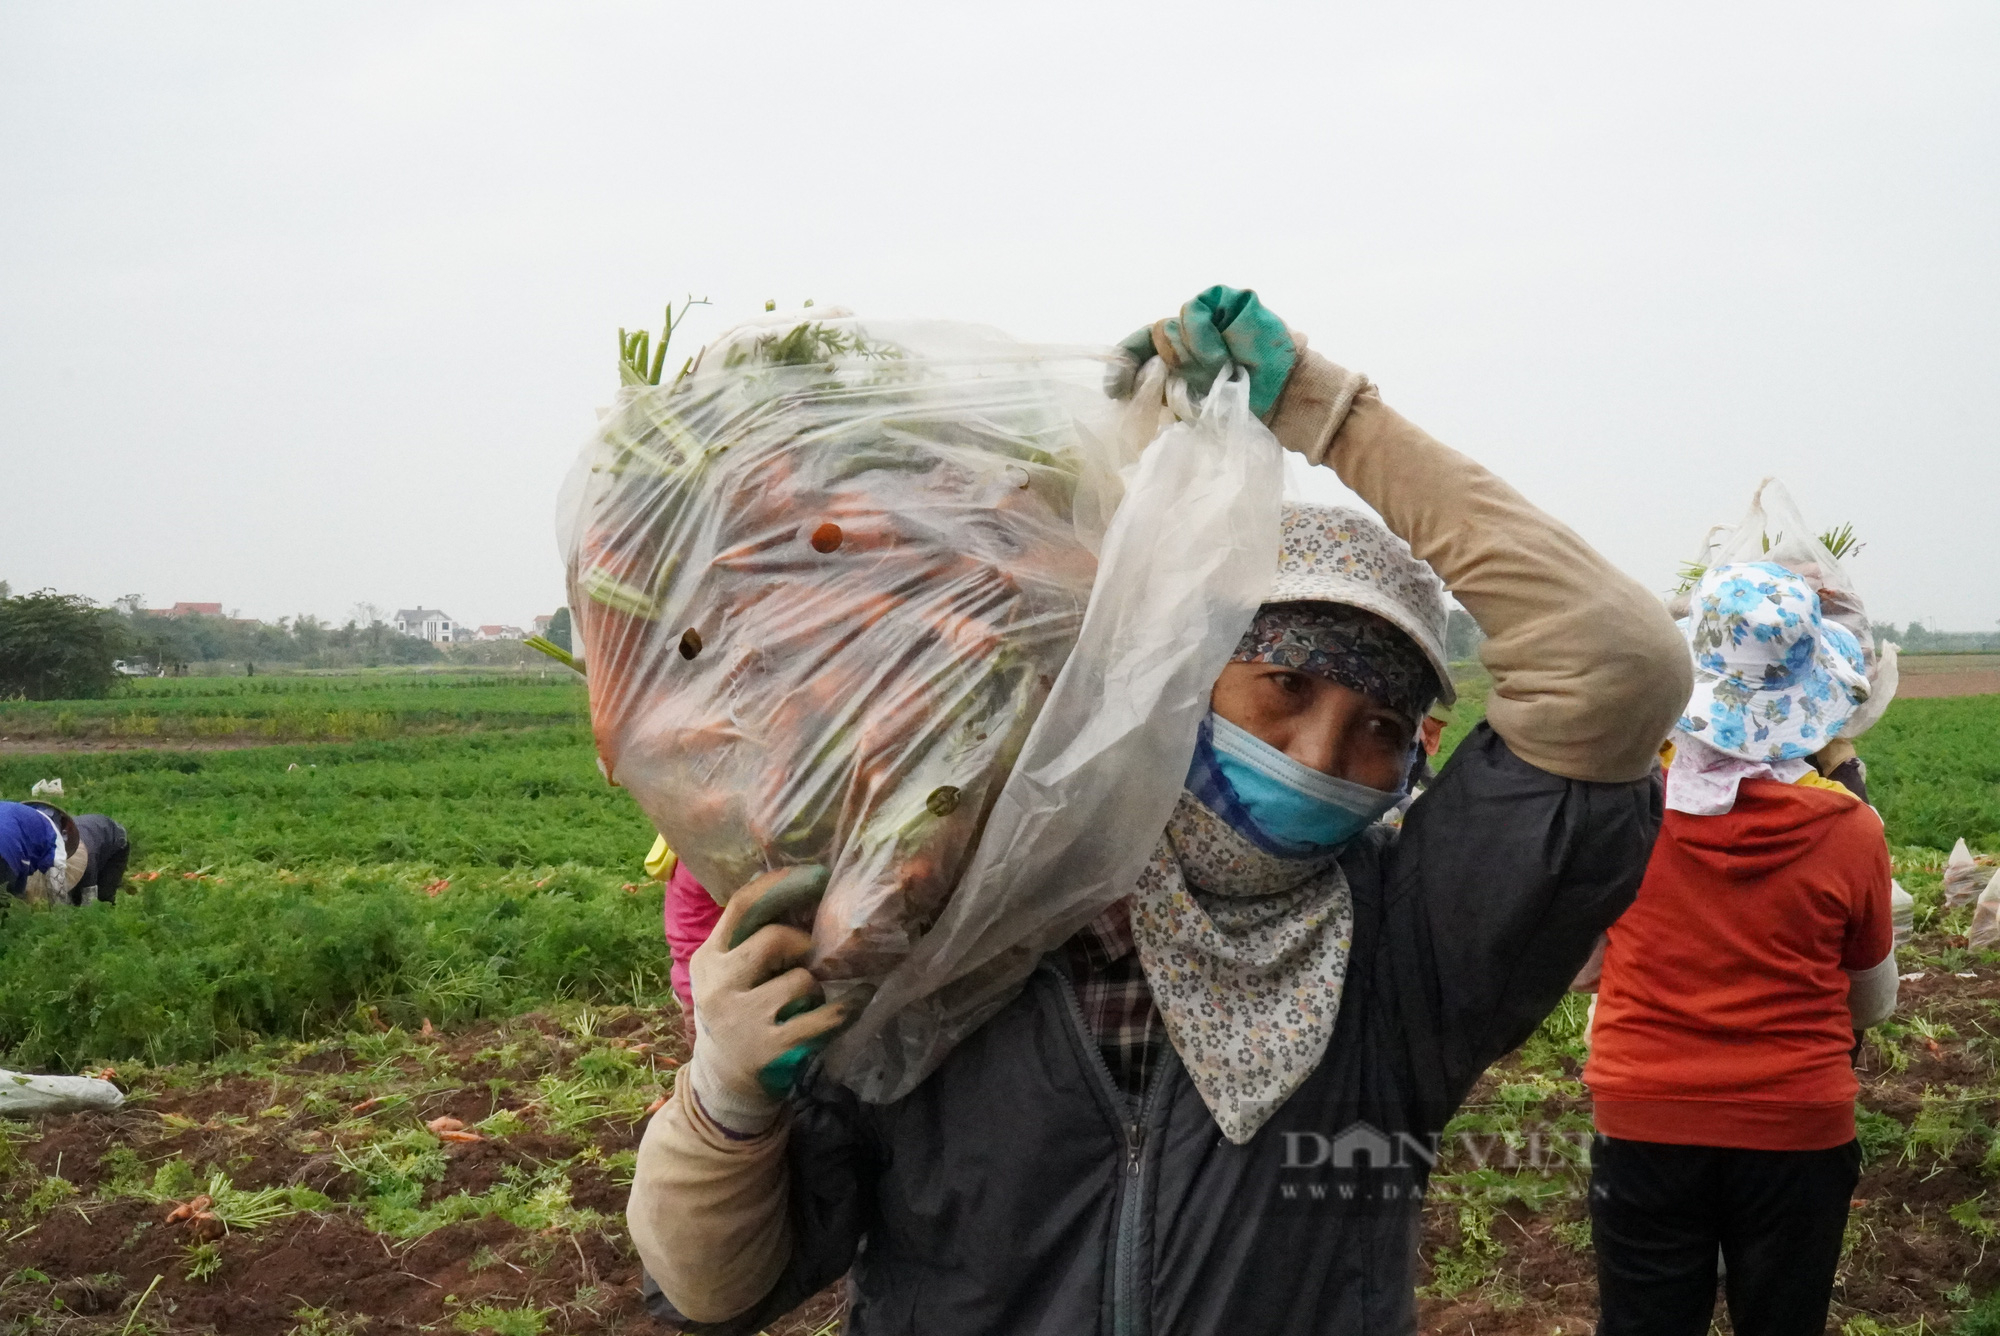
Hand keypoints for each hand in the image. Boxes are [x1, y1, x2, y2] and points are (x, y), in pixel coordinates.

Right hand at [684, 866, 853, 1130]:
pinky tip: (849, 1006)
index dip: (781, 885)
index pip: (741, 906)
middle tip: (806, 958)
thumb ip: (750, 940)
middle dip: (800, 944)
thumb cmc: (736, 1014)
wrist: (723, 1084)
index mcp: (708, 958)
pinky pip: (824, 1017)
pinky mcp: (771, 1049)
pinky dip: (843, 1009)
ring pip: (802, 980)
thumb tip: (805, 895)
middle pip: (773, 939)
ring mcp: (743, 1020)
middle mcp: (719, 986)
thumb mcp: (727, 975)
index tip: (815, 877)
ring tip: (806, 1001)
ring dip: (814, 987)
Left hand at [1111, 285, 1299, 419]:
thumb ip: (1161, 392)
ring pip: (1170, 328)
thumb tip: (1121, 389)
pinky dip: (1202, 334)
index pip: (1137, 353)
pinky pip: (1193, 311)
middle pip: (1154, 340)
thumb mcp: (1192, 404)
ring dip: (1194, 356)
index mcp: (1174, 360)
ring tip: (1222, 369)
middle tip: (1204, 380)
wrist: (1281, 395)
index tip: (1114, 388)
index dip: (1124, 364)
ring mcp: (1204, 316)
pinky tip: (1223, 352)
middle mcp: (1185, 335)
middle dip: (1173, 365)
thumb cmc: (1240, 402)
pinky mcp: (1223, 300)